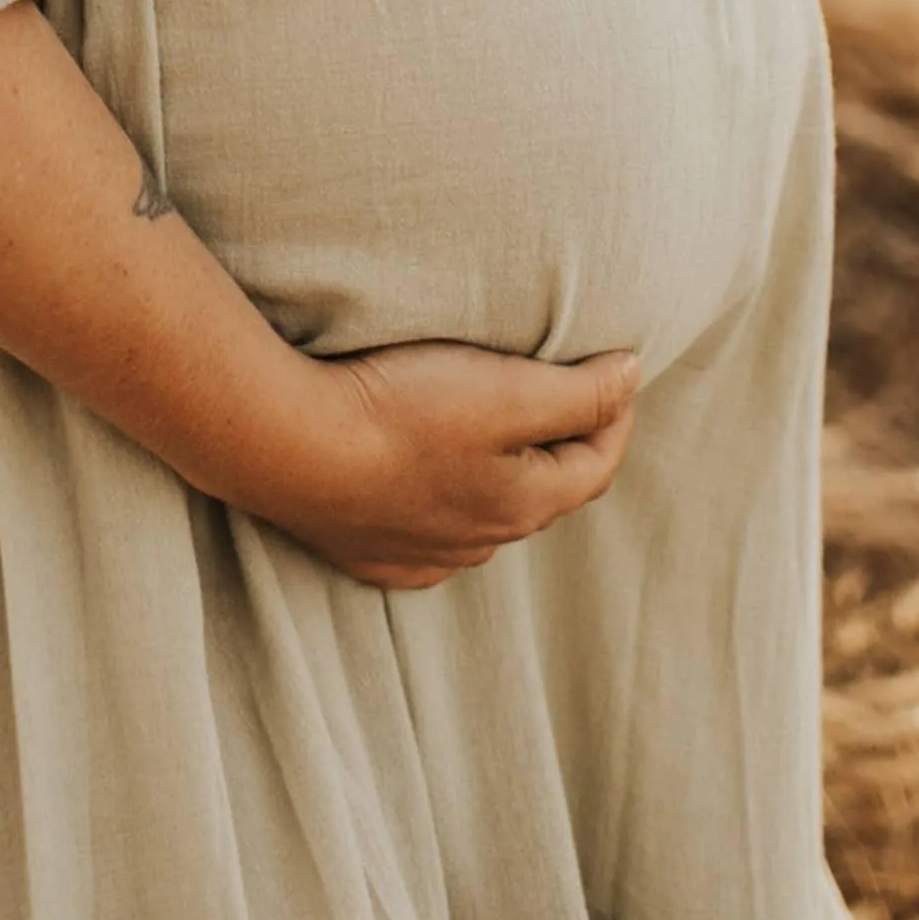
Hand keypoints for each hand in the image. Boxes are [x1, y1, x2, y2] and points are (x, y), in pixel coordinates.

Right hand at [239, 341, 639, 588]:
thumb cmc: (398, 408)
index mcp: (523, 504)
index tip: (614, 366)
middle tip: (561, 388)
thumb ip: (577, 392)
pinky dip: (442, 507)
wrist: (286, 446)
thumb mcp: (503, 390)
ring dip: (499, 476)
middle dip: (560, 442)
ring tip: (490, 426)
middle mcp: (480, 542)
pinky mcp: (368, 552)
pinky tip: (427, 485)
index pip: (597, 462)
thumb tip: (632, 377)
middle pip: (543, 491)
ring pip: (484, 517)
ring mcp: (421, 553)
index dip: (614, 412)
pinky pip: (426, 538)